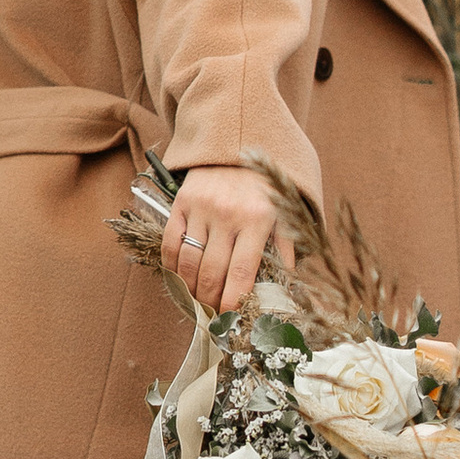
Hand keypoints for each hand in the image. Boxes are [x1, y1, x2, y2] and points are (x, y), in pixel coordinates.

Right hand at [160, 165, 279, 318]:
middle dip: (210, 302)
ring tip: (196, 302)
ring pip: (189, 262)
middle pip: (212, 273)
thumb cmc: (266, 184)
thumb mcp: (285, 212)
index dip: (233, 304)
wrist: (240, 137)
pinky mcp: (182, 201)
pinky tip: (179, 278)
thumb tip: (288, 290)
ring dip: (189, 289)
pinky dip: (172, 266)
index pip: (241, 274)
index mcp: (257, 221)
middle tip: (212, 316)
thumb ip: (286, 251)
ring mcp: (202, 208)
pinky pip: (171, 242)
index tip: (230, 321)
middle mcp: (228, 215)